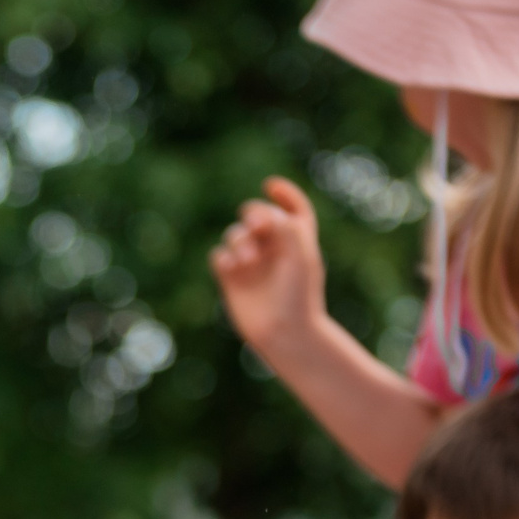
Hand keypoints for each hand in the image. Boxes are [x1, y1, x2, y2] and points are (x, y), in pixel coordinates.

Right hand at [209, 177, 328, 360]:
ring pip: (235, 234)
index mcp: (297, 240)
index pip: (292, 208)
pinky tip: (233, 268)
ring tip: (248, 260)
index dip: (283, 194)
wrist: (284, 332)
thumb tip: (260, 215)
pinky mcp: (231, 279)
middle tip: (257, 226)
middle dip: (254, 214)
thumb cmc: (298, 295)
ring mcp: (251, 263)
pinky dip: (224, 257)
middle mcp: (273, 248)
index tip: (270, 185)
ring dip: (240, 241)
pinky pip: (218, 255)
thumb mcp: (300, 253)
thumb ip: (284, 224)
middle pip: (257, 215)